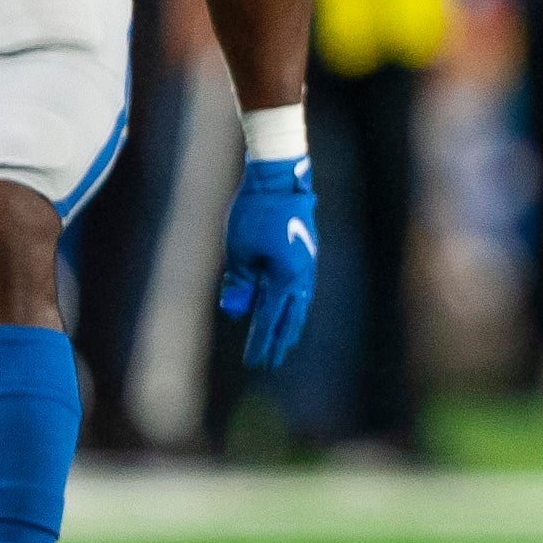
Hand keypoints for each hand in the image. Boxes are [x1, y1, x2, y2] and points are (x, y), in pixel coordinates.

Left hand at [218, 152, 315, 368]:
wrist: (279, 178)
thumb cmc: (255, 213)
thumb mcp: (239, 251)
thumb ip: (240, 284)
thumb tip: (236, 313)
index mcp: (285, 278)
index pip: (269, 320)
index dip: (261, 342)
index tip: (254, 363)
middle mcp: (301, 275)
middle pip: (290, 317)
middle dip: (279, 340)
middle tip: (271, 361)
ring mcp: (306, 263)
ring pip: (300, 302)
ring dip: (291, 323)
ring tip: (287, 340)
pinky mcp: (305, 251)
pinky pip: (301, 286)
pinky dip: (295, 302)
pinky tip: (292, 304)